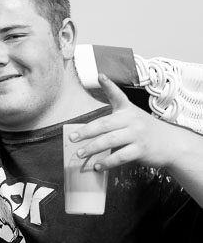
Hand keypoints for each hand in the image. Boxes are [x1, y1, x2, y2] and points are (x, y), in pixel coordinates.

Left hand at [68, 76, 187, 172]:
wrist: (171, 144)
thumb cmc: (145, 132)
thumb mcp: (132, 118)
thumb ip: (112, 121)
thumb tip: (84, 133)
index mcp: (128, 110)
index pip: (118, 96)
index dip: (109, 86)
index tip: (100, 76)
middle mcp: (133, 119)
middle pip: (105, 124)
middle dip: (86, 131)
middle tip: (72, 138)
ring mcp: (137, 134)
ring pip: (110, 140)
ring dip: (92, 148)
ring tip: (79, 154)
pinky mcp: (141, 149)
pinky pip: (120, 156)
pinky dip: (107, 162)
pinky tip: (97, 166)